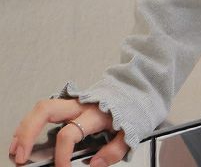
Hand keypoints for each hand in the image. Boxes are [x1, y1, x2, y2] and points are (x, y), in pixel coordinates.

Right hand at [8, 98, 128, 166]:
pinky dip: (30, 123)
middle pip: (47, 109)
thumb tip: (94, 165)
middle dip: (28, 131)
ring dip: (24, 128)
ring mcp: (73, 102)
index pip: (69, 134)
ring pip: (42, 107)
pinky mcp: (70, 104)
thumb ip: (114, 150)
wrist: (137, 89)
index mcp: (94, 113)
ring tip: (15, 150)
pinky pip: (46, 109)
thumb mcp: (131, 131)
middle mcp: (80, 104)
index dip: (62, 155)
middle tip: (20, 155)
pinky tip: (24, 138)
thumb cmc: (131, 110)